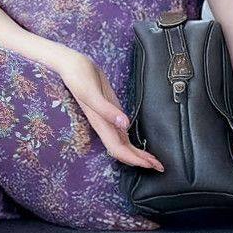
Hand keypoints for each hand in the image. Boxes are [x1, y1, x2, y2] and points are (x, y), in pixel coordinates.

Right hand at [57, 52, 163, 171]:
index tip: (150, 165)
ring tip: (153, 161)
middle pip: (123, 150)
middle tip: (159, 167)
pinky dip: (131, 142)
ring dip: (137, 154)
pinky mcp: (110, 111)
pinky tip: (138, 145)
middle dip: (140, 161)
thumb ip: (106, 109)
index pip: (118, 149)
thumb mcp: (90, 92)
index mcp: (100, 123)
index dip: (134, 159)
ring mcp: (107, 119)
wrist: (72, 65)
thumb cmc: (79, 76)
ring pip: (123, 143)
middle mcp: (104, 125)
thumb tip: (125, 124)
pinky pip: (121, 132)